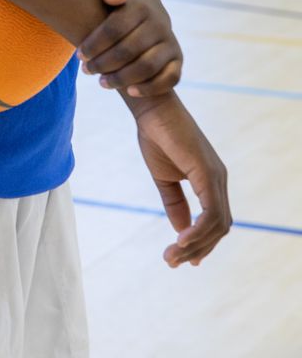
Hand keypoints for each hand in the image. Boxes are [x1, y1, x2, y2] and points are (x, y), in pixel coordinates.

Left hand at [78, 0, 182, 96]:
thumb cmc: (120, 14)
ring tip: (102, 82)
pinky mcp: (178, 61)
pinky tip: (129, 91)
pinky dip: (150, 88)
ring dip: (121, 78)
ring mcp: (170, 43)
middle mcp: (159, 24)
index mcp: (140, 7)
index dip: (94, 44)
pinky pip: (169, 79)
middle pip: (127, 50)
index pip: (113, 29)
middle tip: (87, 70)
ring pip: (146, 67)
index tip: (79, 55)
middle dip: (102, 64)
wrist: (150, 21)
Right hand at [130, 92, 231, 266]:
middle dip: (197, 250)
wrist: (150, 108)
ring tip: (171, 255)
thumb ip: (175, 202)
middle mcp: (218, 178)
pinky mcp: (207, 172)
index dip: (201, 243)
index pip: (215, 220)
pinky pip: (210, 213)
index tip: (180, 259)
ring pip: (217, 225)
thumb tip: (182, 230)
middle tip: (170, 261)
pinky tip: (180, 240)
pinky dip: (197, 232)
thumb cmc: (156, 135)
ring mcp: (216, 176)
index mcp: (210, 179)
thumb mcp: (164, 176)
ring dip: (195, 246)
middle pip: (219, 228)